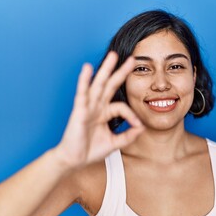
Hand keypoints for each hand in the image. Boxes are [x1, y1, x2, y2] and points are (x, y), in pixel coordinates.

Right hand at [54, 52, 143, 168]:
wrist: (73, 160)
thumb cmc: (90, 150)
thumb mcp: (115, 143)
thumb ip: (129, 135)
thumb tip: (142, 127)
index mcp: (105, 113)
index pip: (122, 107)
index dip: (132, 115)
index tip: (138, 126)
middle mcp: (97, 107)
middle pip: (111, 85)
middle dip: (121, 72)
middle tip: (132, 59)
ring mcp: (88, 107)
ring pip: (98, 85)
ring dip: (106, 69)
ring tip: (113, 56)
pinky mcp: (79, 111)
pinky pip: (82, 93)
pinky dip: (84, 80)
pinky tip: (87, 68)